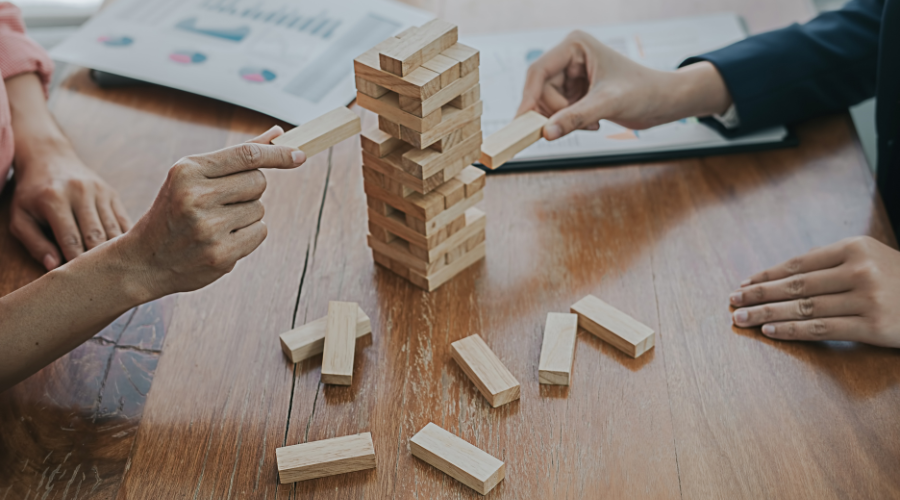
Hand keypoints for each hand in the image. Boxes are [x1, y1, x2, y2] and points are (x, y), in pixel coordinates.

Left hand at [10, 145, 131, 270]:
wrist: (50, 158)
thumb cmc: (32, 194)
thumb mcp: (20, 217)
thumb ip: (34, 243)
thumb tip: (54, 266)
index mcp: (54, 199)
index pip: (70, 239)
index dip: (76, 263)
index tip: (80, 282)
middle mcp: (80, 192)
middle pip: (96, 236)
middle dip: (98, 261)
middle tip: (101, 282)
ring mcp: (99, 192)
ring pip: (113, 230)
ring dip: (114, 253)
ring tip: (115, 272)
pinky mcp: (112, 194)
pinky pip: (123, 222)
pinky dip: (123, 241)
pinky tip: (122, 256)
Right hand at [115, 126, 304, 299]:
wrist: (145, 260)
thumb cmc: (173, 211)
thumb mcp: (192, 176)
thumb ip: (235, 156)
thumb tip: (278, 133)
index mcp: (188, 170)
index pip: (247, 155)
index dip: (278, 154)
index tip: (300, 155)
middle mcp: (197, 196)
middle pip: (259, 182)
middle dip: (250, 189)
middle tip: (224, 200)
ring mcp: (209, 228)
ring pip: (260, 209)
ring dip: (247, 215)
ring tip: (215, 223)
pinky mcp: (221, 254)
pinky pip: (260, 232)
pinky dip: (248, 235)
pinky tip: (222, 239)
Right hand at [516, 30, 731, 140]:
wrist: (664, 102)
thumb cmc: (643, 92)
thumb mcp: (608, 104)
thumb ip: (575, 117)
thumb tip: (546, 133)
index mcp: (575, 45)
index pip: (538, 71)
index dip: (528, 98)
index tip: (522, 122)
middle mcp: (569, 57)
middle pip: (539, 90)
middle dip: (554, 112)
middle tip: (573, 126)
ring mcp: (571, 75)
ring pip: (547, 103)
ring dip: (564, 119)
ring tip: (591, 123)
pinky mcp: (575, 92)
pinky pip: (557, 111)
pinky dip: (570, 122)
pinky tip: (592, 123)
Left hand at [729, 236, 899, 346]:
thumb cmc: (898, 281)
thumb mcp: (870, 258)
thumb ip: (831, 263)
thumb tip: (781, 275)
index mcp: (854, 248)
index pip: (799, 264)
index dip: (767, 275)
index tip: (744, 283)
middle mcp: (859, 270)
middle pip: (796, 285)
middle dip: (759, 294)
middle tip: (732, 301)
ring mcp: (867, 298)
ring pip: (804, 307)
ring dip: (767, 314)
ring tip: (741, 318)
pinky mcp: (874, 326)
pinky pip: (822, 329)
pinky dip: (792, 330)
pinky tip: (770, 331)